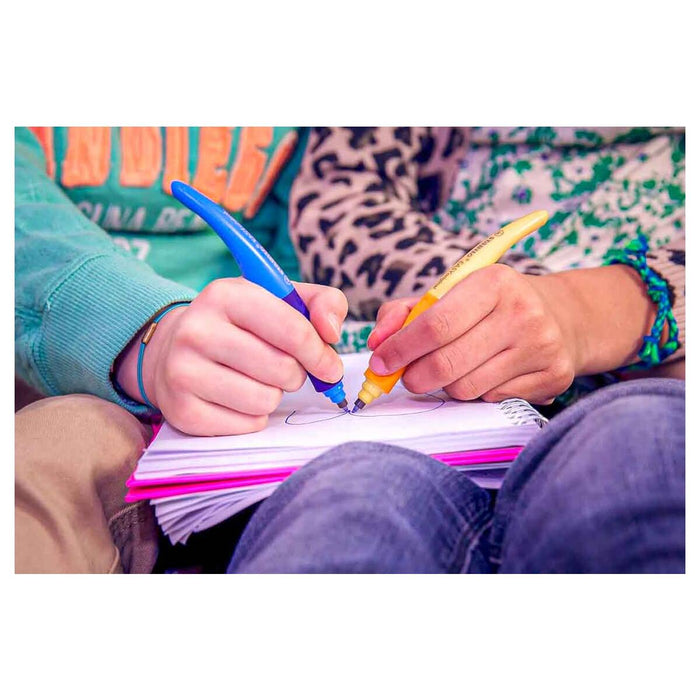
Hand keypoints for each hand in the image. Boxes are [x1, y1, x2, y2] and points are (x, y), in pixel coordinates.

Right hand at [116, 279, 346, 434]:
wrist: (172, 350)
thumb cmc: (241, 325)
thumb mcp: (279, 299)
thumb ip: (322, 302)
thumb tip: (331, 331)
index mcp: (225, 295)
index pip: (293, 331)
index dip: (320, 354)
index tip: (329, 366)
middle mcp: (197, 331)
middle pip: (282, 369)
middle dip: (295, 374)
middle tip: (282, 368)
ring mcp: (182, 372)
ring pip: (266, 400)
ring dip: (273, 394)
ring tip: (256, 379)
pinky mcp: (181, 411)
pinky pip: (248, 424)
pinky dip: (254, 416)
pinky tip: (237, 398)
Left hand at [367, 264, 577, 404]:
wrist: (560, 315)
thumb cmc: (490, 305)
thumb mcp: (449, 294)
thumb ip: (404, 313)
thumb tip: (377, 342)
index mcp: (493, 282)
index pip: (435, 324)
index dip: (400, 349)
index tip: (380, 363)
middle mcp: (522, 312)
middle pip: (447, 363)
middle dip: (414, 376)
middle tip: (406, 376)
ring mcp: (541, 346)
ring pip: (465, 388)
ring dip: (445, 385)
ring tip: (451, 368)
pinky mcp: (553, 377)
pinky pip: (490, 400)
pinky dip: (475, 393)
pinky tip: (484, 373)